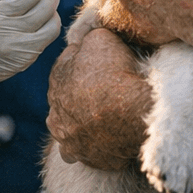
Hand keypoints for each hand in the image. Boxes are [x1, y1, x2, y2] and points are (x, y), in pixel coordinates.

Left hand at [46, 27, 150, 168]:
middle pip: (67, 98)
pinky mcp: (86, 158)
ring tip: (103, 117)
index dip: (85, 62)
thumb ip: (89, 36)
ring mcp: (68, 138)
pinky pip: (86, 151)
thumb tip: (88, 35)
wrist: (136, 114)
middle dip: (81, 93)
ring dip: (82, 122)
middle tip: (106, 90)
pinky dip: (93, 144)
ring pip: (70, 128)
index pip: (66, 66)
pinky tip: (106, 137)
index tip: (103, 64)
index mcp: (55, 81)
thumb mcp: (101, 39)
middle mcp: (55, 112)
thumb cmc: (117, 74)